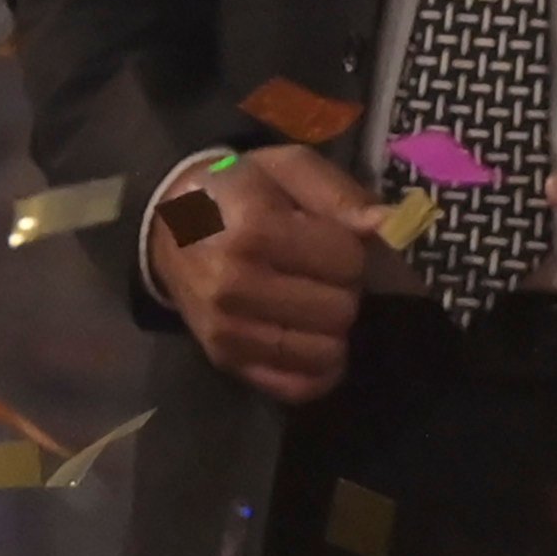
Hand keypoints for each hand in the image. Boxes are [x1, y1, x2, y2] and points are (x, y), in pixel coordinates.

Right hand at [149, 147, 383, 403]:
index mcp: (253, 231)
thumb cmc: (242, 191)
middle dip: (347, 291)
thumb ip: (340, 195)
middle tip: (329, 275)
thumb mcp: (289, 168)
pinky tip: (320, 345)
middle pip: (338, 309)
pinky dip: (319, 372)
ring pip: (322, 353)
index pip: (346, 261)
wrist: (170, 228)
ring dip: (336, 331)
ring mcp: (226, 330)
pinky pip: (294, 387)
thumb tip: (386, 226)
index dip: (355, 251)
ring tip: (319, 303)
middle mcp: (234, 286)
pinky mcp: (225, 361)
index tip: (339, 242)